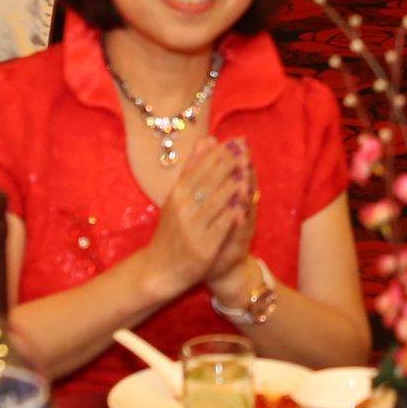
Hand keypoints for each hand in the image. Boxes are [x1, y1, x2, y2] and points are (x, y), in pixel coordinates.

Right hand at [145, 138, 248, 290]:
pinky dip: (230, 217)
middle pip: (208, 182)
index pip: (200, 168)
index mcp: (177, 193)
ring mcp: (192, 228)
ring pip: (214, 203)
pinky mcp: (202, 248)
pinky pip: (218, 229)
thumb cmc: (172, 229)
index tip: (235, 141)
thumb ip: (193, 168)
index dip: (218, 154)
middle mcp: (182, 208)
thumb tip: (207, 139)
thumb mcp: (178, 196)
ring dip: (231, 187)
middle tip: (244, 150)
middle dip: (227, 165)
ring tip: (247, 172)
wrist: (159, 268)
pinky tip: (242, 207)